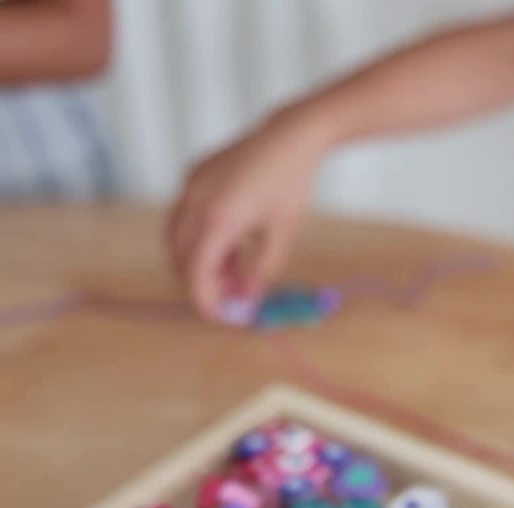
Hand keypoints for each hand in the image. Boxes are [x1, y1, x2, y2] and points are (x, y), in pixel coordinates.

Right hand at [167, 106, 331, 322]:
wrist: (289, 138)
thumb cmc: (291, 185)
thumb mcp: (282, 234)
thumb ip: (261, 271)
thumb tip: (246, 300)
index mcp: (218, 218)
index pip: (196, 272)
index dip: (204, 300)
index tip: (220, 317)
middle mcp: (195, 201)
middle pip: (181, 258)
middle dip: (203, 283)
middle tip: (232, 298)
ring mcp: (190, 186)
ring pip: (178, 238)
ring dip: (200, 261)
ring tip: (235, 272)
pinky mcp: (192, 177)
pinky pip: (184, 217)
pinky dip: (201, 238)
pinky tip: (231, 247)